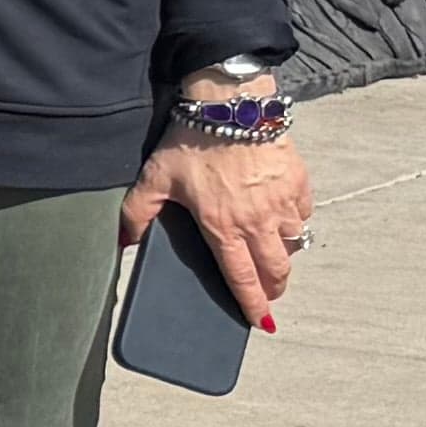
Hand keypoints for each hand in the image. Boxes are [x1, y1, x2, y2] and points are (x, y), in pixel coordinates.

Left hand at [123, 127, 312, 321]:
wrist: (230, 105)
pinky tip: (281, 216)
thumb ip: (136, 213)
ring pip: (294, 243)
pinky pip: (303, 213)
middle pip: (276, 270)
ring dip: (284, 253)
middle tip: (268, 293)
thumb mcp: (154, 178)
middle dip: (274, 288)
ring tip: (272, 254)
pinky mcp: (299, 183)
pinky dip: (295, 220)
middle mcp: (258, 221)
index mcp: (222, 226)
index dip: (251, 305)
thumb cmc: (190, 140)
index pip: (242, 278)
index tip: (259, 321)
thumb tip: (122, 241)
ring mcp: (282, 203)